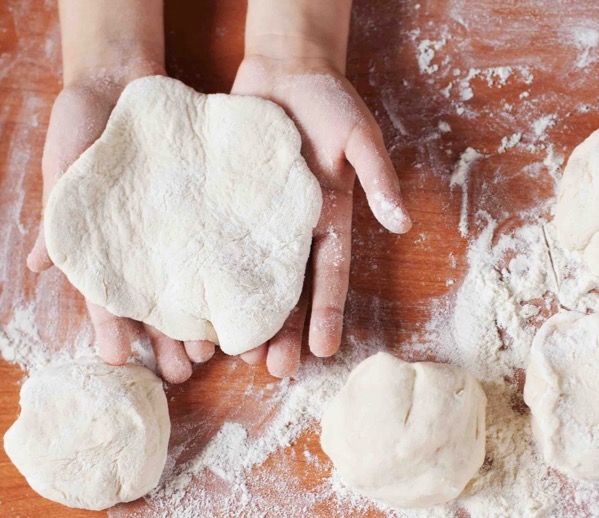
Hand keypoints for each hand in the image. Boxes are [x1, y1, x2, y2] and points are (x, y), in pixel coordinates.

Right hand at [27, 67, 215, 382]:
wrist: (116, 82)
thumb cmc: (79, 133)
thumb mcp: (61, 174)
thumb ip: (56, 222)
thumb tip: (38, 267)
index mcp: (105, 253)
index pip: (109, 300)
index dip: (113, 330)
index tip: (118, 359)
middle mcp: (143, 253)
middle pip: (157, 308)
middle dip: (168, 343)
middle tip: (183, 372)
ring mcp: (176, 235)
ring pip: (191, 289)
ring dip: (202, 323)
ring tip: (216, 354)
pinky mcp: (207, 213)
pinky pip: (220, 250)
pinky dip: (230, 278)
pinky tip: (243, 302)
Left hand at [231, 55, 410, 377]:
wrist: (283, 66)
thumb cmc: (328, 100)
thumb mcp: (361, 137)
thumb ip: (378, 179)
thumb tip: (402, 223)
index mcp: (328, 220)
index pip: (328, 277)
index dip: (326, 314)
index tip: (323, 352)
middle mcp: (292, 230)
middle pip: (287, 292)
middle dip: (282, 333)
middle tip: (273, 370)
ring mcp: (256, 221)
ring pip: (249, 279)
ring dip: (245, 317)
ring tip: (234, 355)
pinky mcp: (224, 205)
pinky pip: (216, 246)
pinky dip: (208, 276)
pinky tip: (195, 306)